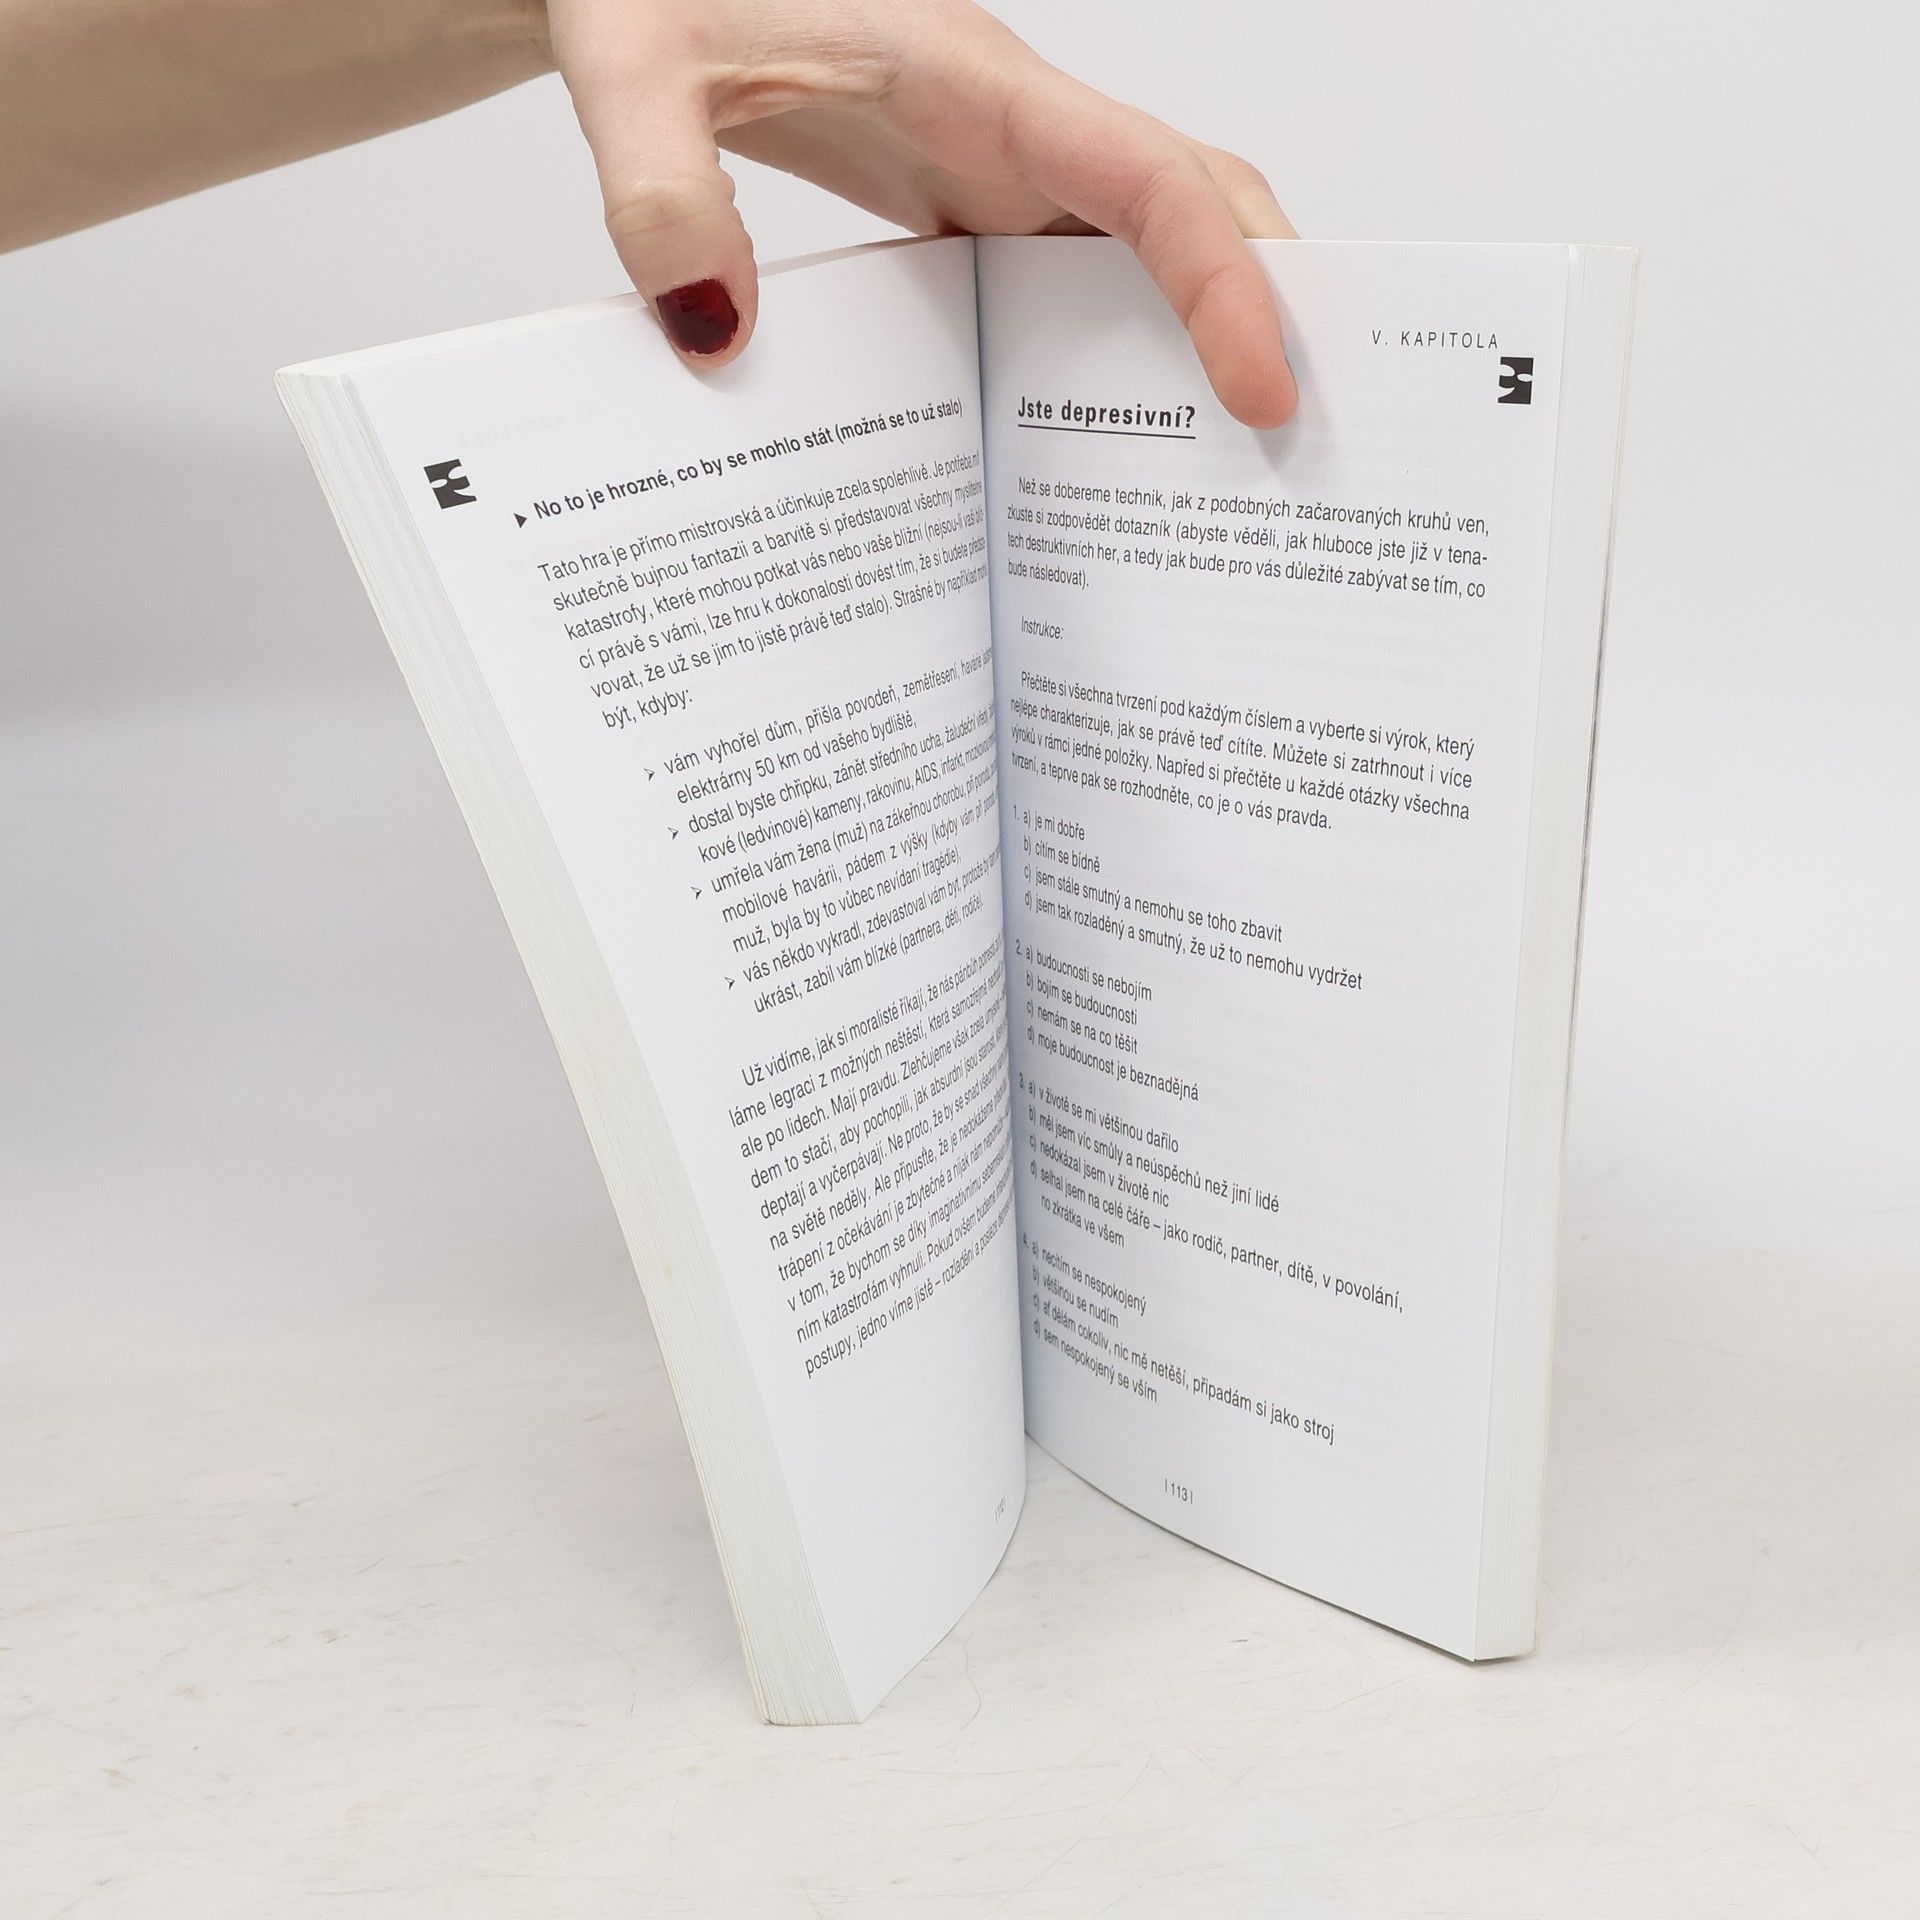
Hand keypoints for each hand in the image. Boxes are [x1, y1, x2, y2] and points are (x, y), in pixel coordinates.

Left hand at [543, 0, 1298, 425]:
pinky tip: (1083, 458)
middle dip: (1263, 311)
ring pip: (1141, 256)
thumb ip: (661, 193)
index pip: (1150, 176)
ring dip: (1192, 349)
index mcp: (977, 84)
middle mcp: (1014, 130)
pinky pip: (1060, 290)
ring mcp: (994, 176)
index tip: (1267, 393)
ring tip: (1218, 482)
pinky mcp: (960, 216)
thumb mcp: (632, 69)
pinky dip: (1098, 363)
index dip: (1227, 280)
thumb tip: (720, 339)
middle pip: (1193, 207)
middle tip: (1299, 450)